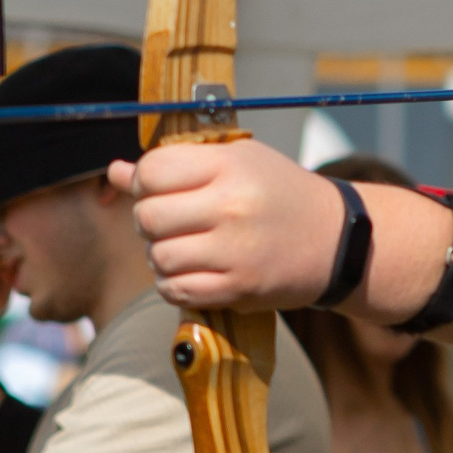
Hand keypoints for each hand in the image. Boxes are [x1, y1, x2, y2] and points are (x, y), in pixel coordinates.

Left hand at [116, 139, 338, 311]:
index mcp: (230, 166)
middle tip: (169, 222)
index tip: (157, 189)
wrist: (336, 241)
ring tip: (183, 247)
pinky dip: (174, 284)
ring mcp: (235, 250)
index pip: (153, 171)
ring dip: (161, 255)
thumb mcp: (237, 162)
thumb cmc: (280, 195)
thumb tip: (116, 172)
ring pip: (159, 257)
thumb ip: (177, 165)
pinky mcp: (239, 288)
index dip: (144, 181)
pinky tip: (192, 271)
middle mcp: (231, 206)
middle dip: (148, 221)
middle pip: (148, 216)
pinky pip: (176, 290)